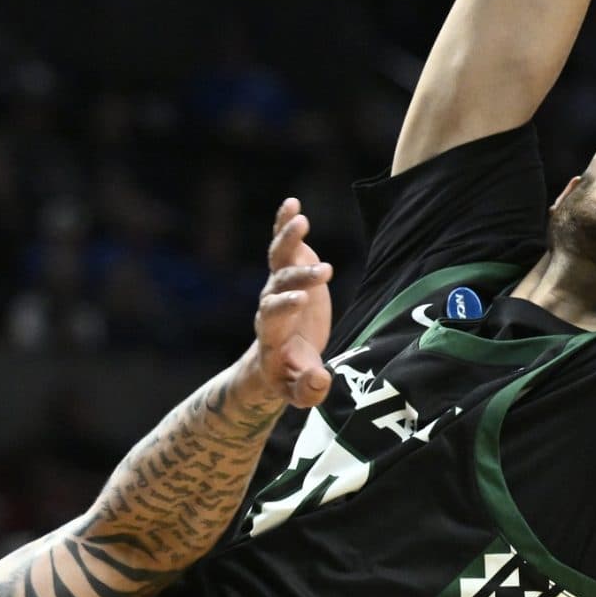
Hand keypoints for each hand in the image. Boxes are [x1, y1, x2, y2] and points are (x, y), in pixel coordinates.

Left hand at [253, 198, 332, 407]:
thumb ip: (309, 389)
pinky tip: (293, 204)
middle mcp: (271, 304)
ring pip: (278, 259)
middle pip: (278, 284)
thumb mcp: (299, 392)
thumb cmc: (291, 378)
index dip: (284, 306)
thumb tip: (321, 379)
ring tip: (301, 219)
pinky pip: (285, 246)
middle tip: (323, 272)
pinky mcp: (290, 271)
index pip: (272, 316)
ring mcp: (279, 284)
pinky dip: (285, 225)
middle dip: (299, 278)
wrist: (281, 360)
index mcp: (271, 334)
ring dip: (287, 239)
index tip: (301, 301)